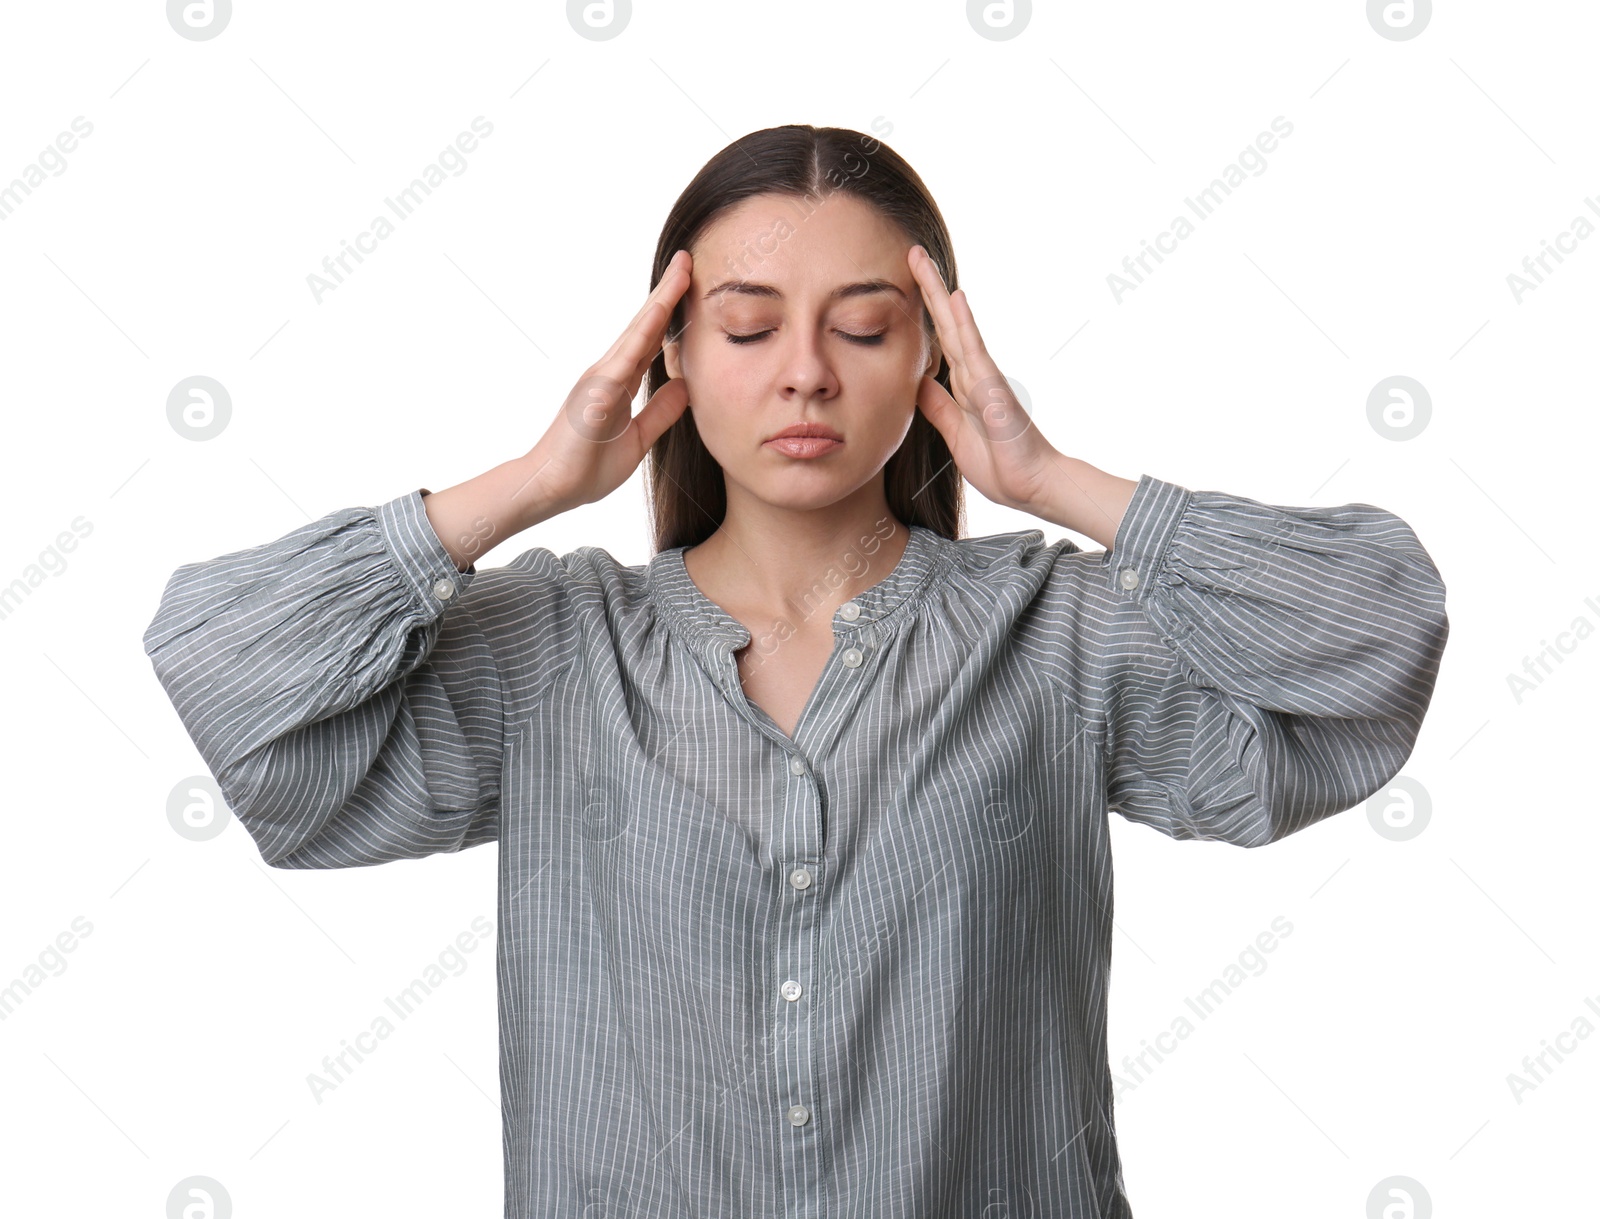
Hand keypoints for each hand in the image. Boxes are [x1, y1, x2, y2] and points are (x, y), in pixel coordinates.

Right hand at [517, 250, 694, 514]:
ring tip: (680, 273)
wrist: (552, 488)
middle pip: (645, 325)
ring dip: (659, 302)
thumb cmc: (587, 468)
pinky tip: (658, 317)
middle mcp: (609, 372)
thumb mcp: (638, 439)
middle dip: (668, 292)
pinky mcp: (594, 395)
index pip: (651, 340)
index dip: (671, 313)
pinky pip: (622, 363)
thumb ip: (660, 412)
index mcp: (620, 381)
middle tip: (687, 259)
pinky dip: (641, 339)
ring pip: (636, 333)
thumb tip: (685, 386)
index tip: (690, 285)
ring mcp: (600, 380)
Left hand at [908, 245, 1062, 515]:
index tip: (905, 282)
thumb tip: (916, 381)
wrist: (1033, 486)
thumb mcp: (953, 434)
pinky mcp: (995, 391)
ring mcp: (986, 379)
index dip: (922, 312)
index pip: (939, 340)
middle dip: (928, 289)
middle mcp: (974, 375)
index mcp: (963, 386)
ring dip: (941, 295)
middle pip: (946, 324)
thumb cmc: (1000, 464)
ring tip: (924, 264)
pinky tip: (956, 300)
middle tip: (911, 253)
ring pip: (958, 328)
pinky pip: (976, 352)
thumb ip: (937, 407)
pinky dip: (965, 325)